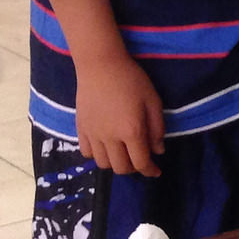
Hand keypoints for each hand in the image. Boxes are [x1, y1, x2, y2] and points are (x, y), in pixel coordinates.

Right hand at [74, 52, 165, 176]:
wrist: (100, 66)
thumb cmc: (132, 80)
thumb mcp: (153, 101)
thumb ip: (157, 128)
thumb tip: (158, 151)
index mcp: (131, 131)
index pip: (140, 163)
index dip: (150, 171)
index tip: (156, 172)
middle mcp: (110, 138)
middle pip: (120, 168)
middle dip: (134, 168)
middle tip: (141, 159)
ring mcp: (92, 135)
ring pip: (103, 164)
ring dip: (115, 163)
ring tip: (124, 153)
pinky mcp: (80, 129)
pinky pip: (87, 153)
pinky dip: (98, 155)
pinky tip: (106, 146)